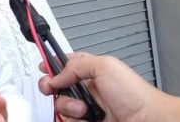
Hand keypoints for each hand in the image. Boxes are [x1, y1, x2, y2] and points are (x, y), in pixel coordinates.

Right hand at [38, 52, 161, 121]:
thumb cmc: (135, 95)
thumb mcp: (104, 66)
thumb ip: (75, 65)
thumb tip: (56, 76)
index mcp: (92, 70)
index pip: (66, 63)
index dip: (52, 64)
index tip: (43, 67)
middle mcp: (88, 89)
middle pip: (57, 86)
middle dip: (52, 87)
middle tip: (53, 88)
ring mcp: (87, 108)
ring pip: (60, 106)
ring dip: (67, 107)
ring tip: (83, 110)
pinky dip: (73, 121)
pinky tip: (86, 119)